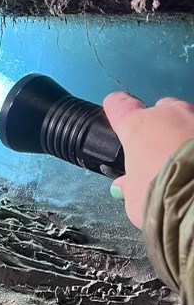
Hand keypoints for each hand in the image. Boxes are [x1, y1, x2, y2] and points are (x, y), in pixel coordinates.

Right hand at [103, 92, 193, 227]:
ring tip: (189, 162)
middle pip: (159, 111)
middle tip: (162, 154)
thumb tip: (124, 185)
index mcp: (137, 126)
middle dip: (160, 128)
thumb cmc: (163, 194)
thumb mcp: (135, 199)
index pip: (118, 105)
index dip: (117, 111)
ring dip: (185, 135)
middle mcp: (167, 114)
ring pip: (187, 119)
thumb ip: (129, 186)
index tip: (118, 118)